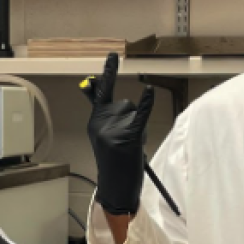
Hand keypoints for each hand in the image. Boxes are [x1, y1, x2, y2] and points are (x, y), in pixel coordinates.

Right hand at [83, 52, 153, 215]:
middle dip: (131, 118)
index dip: (108, 72)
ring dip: (138, 126)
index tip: (113, 55)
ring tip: (132, 145)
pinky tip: (149, 90)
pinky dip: (146, 103)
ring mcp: (113, 130)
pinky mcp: (127, 137)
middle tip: (127, 140)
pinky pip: (139, 115)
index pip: (101, 92)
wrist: (116, 188)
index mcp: (94, 122)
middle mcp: (100, 123)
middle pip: (125, 104)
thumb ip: (105, 113)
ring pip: (134, 112)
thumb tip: (93, 84)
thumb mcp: (105, 136)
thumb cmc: (114, 162)